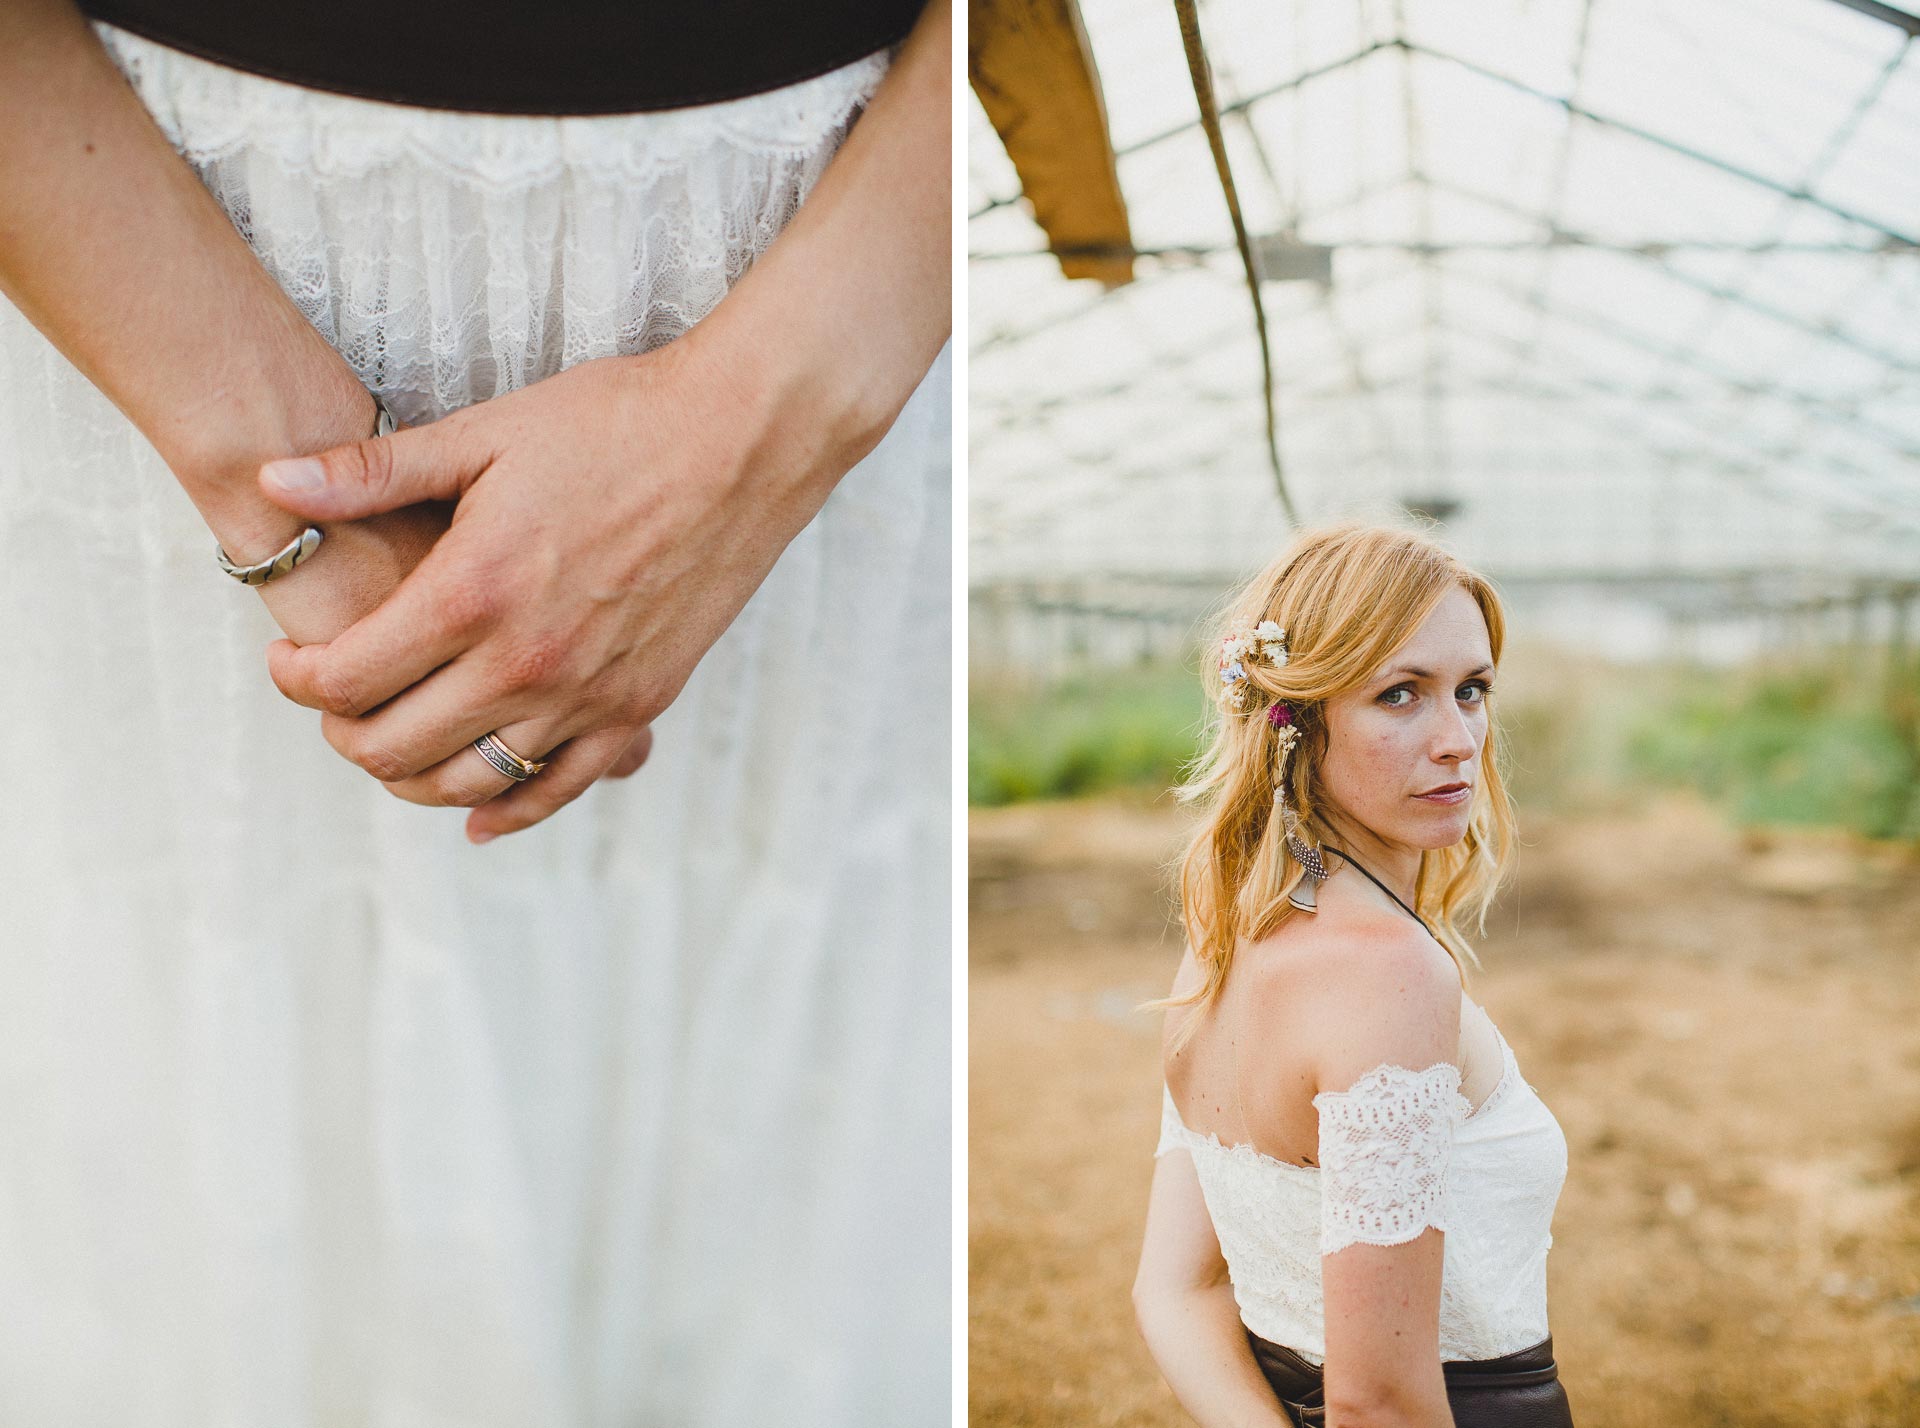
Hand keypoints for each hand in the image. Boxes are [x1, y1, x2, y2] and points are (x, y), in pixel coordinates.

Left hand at [230, 423, 653, 821]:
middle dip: (342, 731)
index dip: (297, 679)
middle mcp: (525, 661)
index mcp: (472, 590)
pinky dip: (506, 812)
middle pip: (393, 746)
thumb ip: (371, 473)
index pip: (347, 679)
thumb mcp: (484, 435)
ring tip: (394, 735)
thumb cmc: (613, 423)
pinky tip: (474, 816)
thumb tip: (271, 480)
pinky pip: (558, 790)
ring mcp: (586, 693)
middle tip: (334, 697)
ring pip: (467, 783)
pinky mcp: (638, 706)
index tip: (290, 659)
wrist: (740, 440)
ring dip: (411, 775)